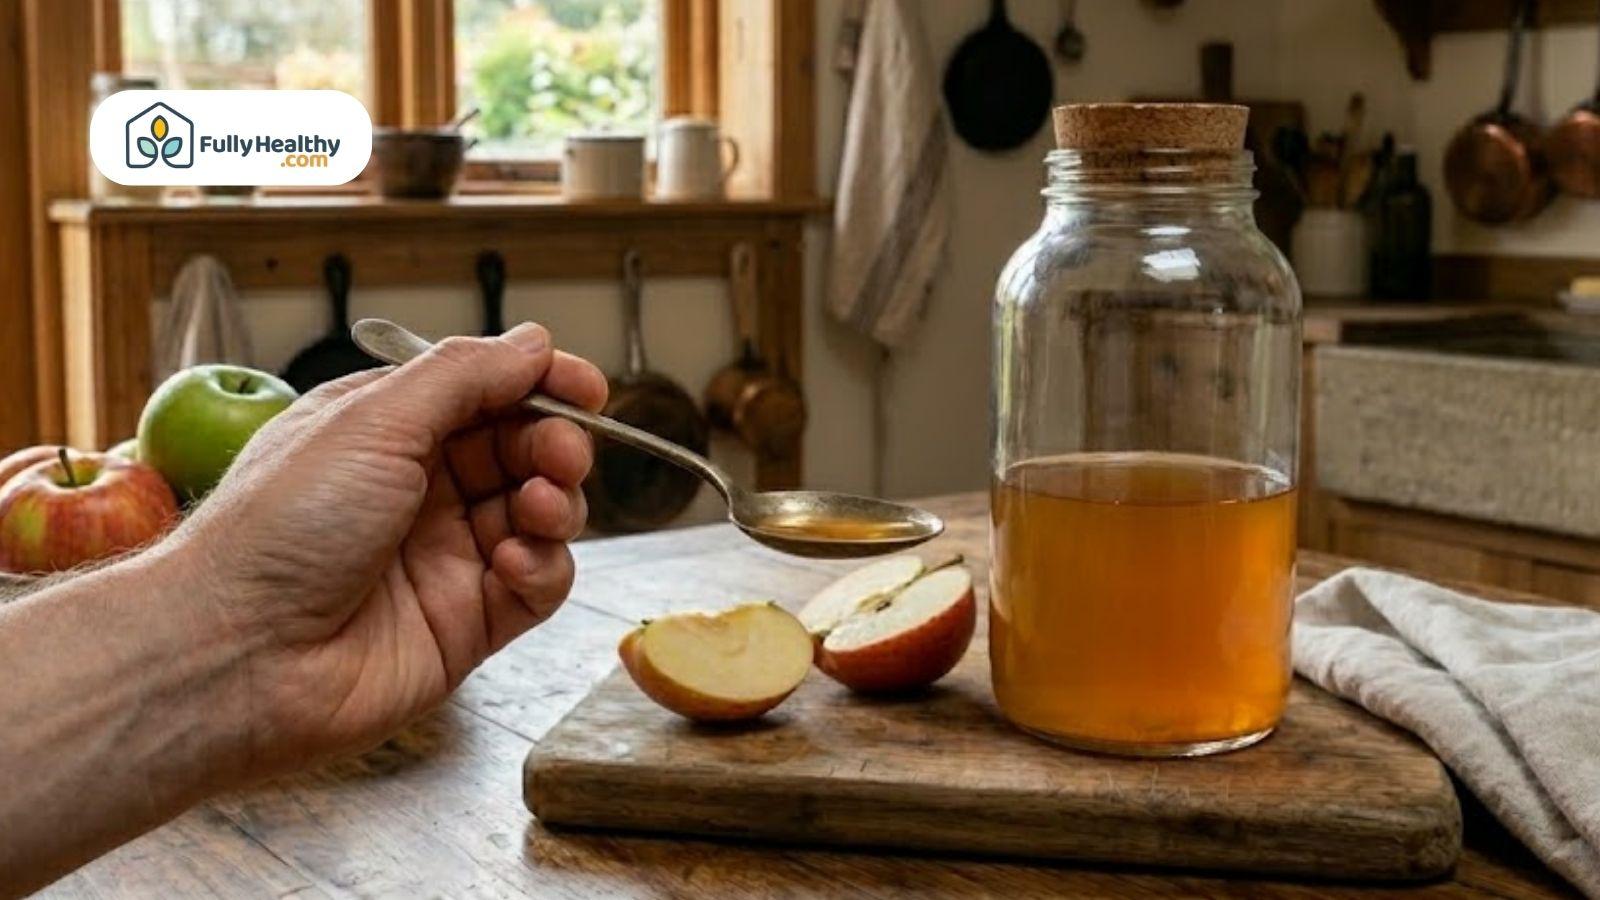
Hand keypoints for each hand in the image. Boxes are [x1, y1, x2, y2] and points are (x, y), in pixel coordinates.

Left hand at [172, 324, 605, 774]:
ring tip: (537, 508)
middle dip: (556, 446)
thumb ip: (463, 377)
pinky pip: (537, 586)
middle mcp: (419, 491)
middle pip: (524, 452)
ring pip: (541, 517)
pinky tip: (514, 563)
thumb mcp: (371, 421)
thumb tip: (532, 343)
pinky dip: (544, 568)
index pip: (486, 393)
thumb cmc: (277, 531)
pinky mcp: (467, 624)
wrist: (235, 658)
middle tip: (561, 455)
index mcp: (387, 431)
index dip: (541, 386)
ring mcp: (446, 559)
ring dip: (557, 504)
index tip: (584, 387)